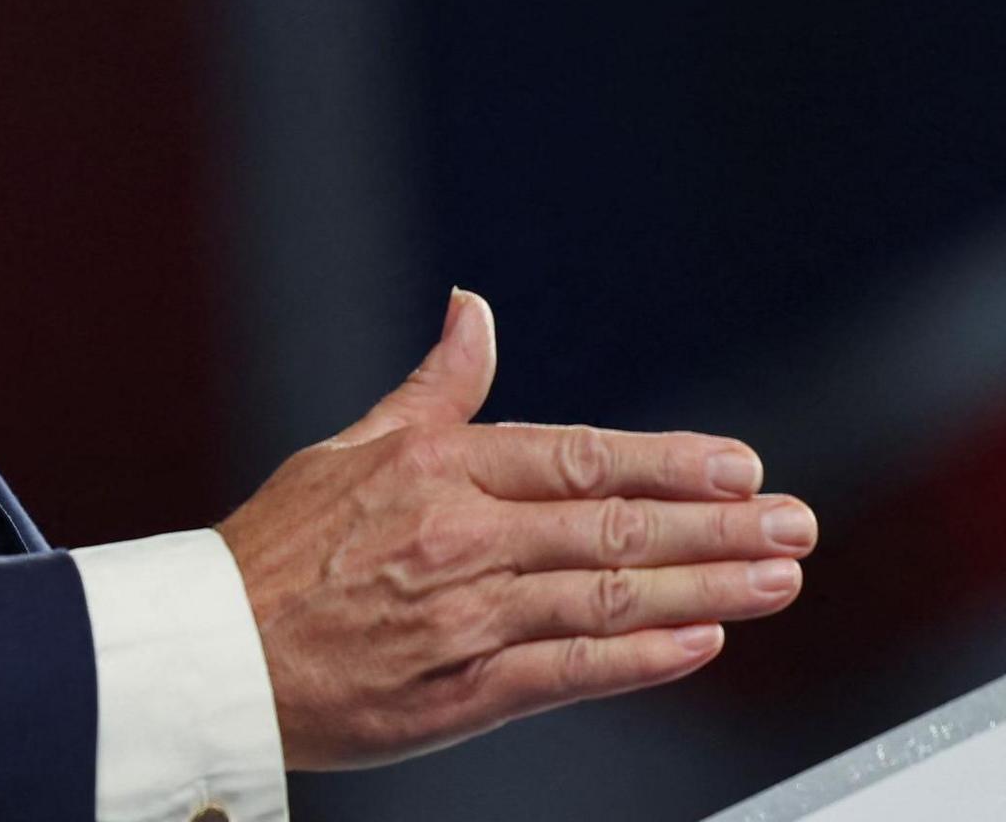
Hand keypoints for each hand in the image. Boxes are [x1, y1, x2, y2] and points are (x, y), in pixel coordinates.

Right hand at [216, 290, 816, 769]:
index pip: (581, 457)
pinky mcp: (460, 692)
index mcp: (437, 469)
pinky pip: (569, 671)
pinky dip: (641, 658)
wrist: (212, 653)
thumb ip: (435, 388)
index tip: (739, 465)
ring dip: (706, 588)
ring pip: (607, 598)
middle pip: (614, 527)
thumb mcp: (351, 446)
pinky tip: (700, 644)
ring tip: (775, 578)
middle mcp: (460, 538)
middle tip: (793, 524)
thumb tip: (472, 312)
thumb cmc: (276, 553)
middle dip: (718, 526)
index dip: (669, 462)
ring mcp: (465, 618)